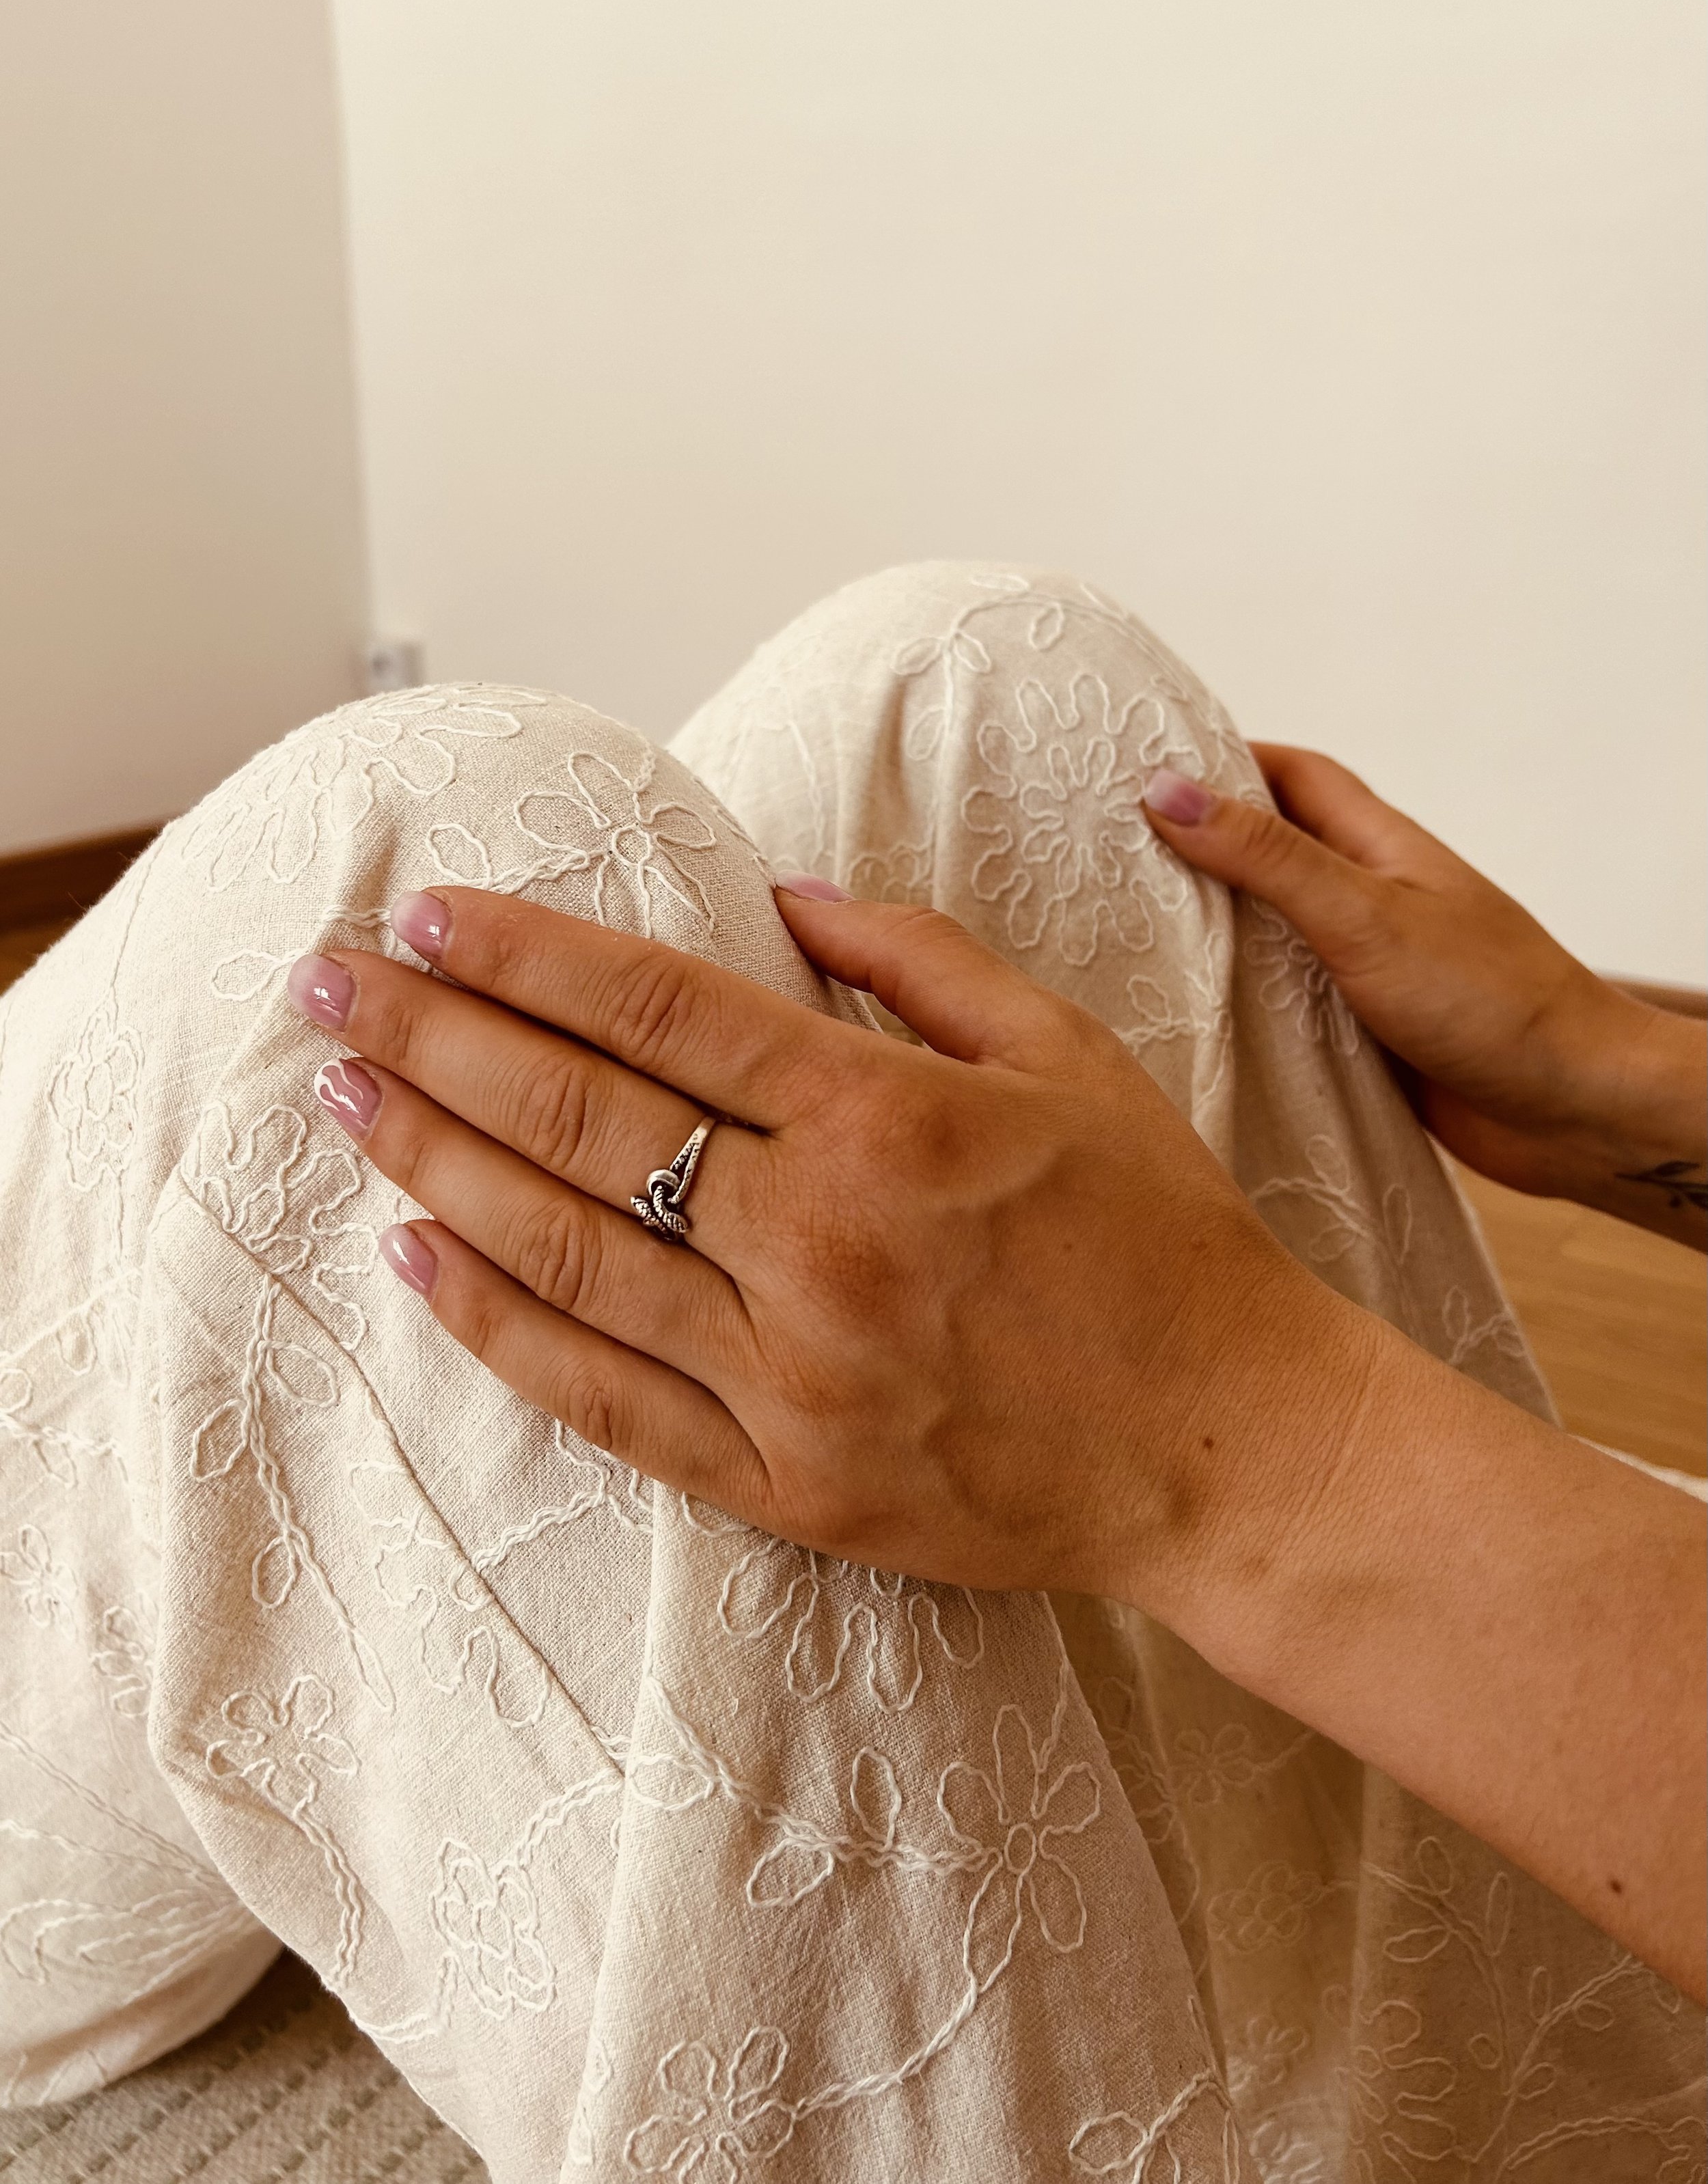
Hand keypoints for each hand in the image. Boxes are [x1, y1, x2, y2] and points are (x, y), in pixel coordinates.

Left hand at [287, 886, 1706, 1994]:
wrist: (1228, 1444)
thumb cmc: (1160, 1236)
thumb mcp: (1068, 1054)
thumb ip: (922, 959)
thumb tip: (790, 888)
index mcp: (886, 1118)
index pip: (660, 1011)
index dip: (529, 954)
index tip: (427, 915)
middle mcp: (819, 1240)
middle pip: (580, 1120)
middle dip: (435, 1039)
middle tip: (326, 984)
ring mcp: (791, 1371)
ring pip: (568, 1253)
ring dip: (437, 1167)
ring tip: (344, 1099)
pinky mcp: (783, 1478)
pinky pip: (605, 1397)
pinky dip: (500, 1326)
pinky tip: (417, 1261)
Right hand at [1143, 750, 1706, 1243]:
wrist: (1575, 1112)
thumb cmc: (1493, 1003)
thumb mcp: (1364, 916)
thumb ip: (1268, 858)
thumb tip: (1168, 791)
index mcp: (1379, 846)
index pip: (1291, 775)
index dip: (1220, 759)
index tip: (1141, 763)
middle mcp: (1372, 898)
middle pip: (1273, 849)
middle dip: (1200, 843)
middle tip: (1110, 849)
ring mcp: (1369, 967)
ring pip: (1275, 932)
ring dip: (1215, 930)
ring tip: (1129, 930)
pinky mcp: (1365, 1034)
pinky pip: (1288, 1007)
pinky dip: (1242, 1006)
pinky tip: (1192, 1020)